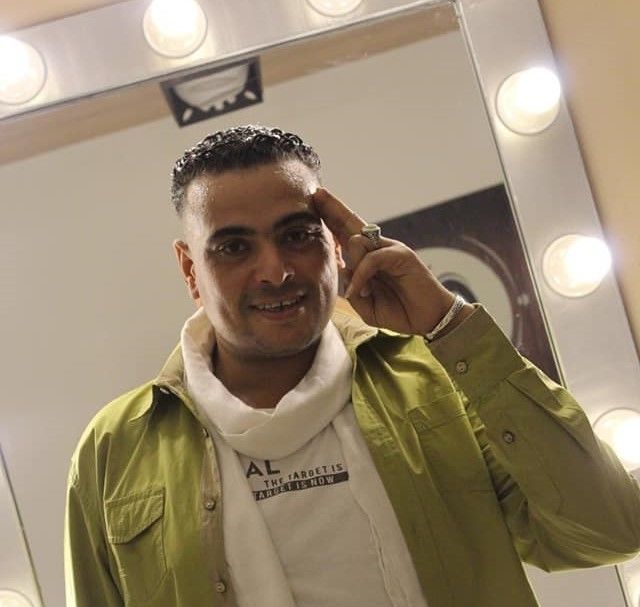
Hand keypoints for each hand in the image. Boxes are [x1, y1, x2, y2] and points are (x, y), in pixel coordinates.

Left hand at [312, 187, 472, 336]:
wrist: (428, 319)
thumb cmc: (399, 311)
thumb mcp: (366, 306)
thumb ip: (352, 289)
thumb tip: (343, 268)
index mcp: (368, 257)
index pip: (345, 234)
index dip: (330, 220)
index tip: (315, 204)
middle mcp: (378, 247)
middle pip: (351, 222)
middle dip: (333, 208)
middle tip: (318, 193)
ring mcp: (390, 248)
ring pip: (357, 242)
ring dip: (354, 267)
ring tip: (363, 292)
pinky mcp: (401, 254)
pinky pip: (371, 259)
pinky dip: (362, 276)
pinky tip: (362, 291)